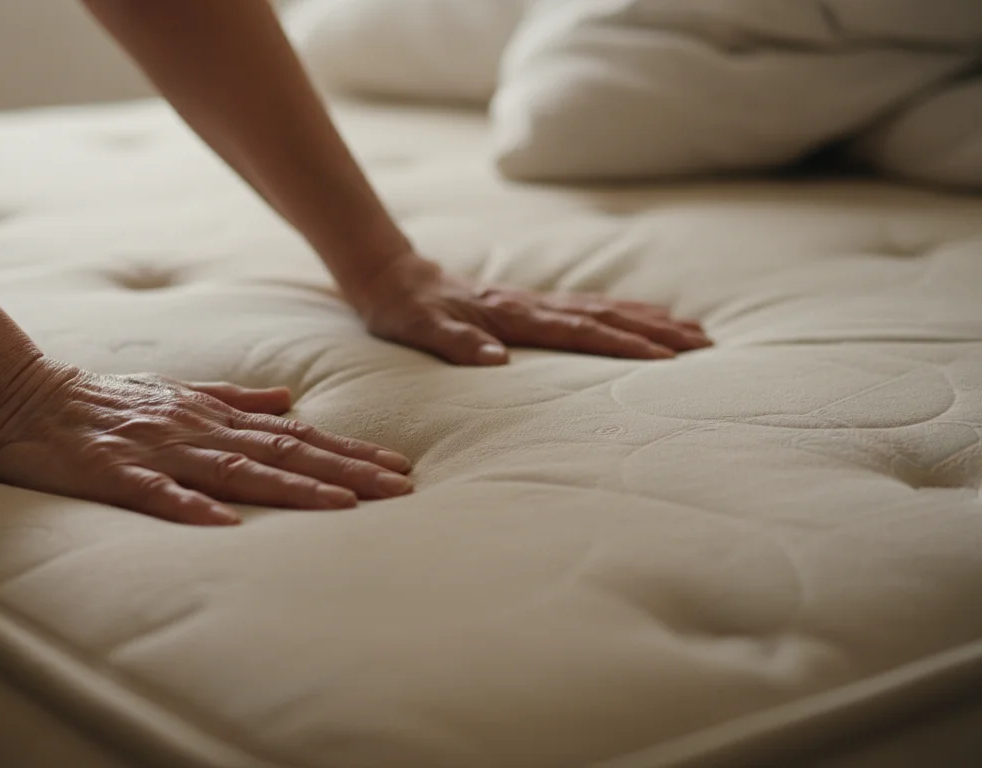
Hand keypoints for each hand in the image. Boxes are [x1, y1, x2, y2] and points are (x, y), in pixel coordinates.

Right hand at [0, 361, 413, 525]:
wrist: (22, 396)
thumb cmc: (104, 401)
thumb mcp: (177, 392)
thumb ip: (234, 398)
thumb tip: (288, 402)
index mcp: (212, 415)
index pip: (294, 436)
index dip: (348, 452)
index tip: (397, 469)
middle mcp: (195, 429)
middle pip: (282, 451)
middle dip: (344, 471)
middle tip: (399, 490)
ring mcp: (157, 449)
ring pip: (235, 469)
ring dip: (292, 486)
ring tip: (343, 506)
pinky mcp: (113, 472)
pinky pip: (157, 493)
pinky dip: (192, 507)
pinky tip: (227, 524)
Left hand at [349, 255, 711, 365]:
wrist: (394, 278)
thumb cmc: (406, 311)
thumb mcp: (420, 329)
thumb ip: (456, 343)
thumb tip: (495, 360)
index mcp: (512, 314)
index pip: (578, 331)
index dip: (623, 343)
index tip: (665, 356)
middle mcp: (531, 306)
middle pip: (606, 317)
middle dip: (657, 331)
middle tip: (705, 345)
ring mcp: (535, 303)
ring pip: (605, 309)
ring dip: (650, 321)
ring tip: (695, 332)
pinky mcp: (532, 306)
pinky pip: (590, 309)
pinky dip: (625, 313)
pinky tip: (647, 319)